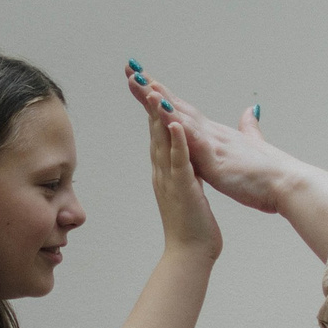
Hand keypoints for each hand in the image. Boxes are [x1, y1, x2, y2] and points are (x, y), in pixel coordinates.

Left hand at [123, 62, 292, 215]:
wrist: (286, 185)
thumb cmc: (270, 172)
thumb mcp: (254, 146)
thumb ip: (251, 127)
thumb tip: (252, 109)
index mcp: (214, 135)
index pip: (183, 111)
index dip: (163, 96)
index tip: (144, 81)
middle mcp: (211, 133)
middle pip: (176, 105)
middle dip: (152, 89)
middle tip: (131, 69)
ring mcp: (212, 142)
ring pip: (180, 114)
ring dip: (158, 98)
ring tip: (139, 80)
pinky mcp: (215, 156)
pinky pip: (191, 136)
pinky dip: (175, 123)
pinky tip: (160, 111)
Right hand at [146, 95, 222, 259]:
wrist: (191, 253)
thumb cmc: (193, 226)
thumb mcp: (188, 190)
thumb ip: (186, 170)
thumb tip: (188, 156)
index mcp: (164, 170)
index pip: (157, 131)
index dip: (151, 105)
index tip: (146, 81)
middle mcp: (161, 172)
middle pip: (152, 129)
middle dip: (145, 101)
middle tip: (135, 73)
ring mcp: (170, 180)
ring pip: (162, 141)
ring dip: (157, 115)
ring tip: (151, 89)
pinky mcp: (183, 189)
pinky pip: (179, 162)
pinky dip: (177, 142)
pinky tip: (175, 123)